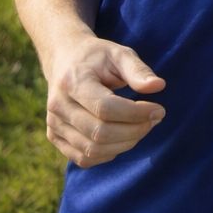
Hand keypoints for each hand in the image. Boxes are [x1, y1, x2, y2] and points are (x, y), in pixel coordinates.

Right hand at [46, 36, 165, 167]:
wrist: (65, 60)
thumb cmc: (97, 56)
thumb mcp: (119, 54)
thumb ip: (138, 70)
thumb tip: (159, 86)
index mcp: (73, 82)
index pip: (105, 108)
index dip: (136, 113)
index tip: (159, 110)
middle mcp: (58, 107)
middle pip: (99, 132)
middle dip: (134, 130)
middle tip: (155, 119)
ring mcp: (54, 125)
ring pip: (92, 150)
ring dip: (124, 144)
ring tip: (143, 128)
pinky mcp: (55, 138)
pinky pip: (83, 158)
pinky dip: (108, 153)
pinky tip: (123, 138)